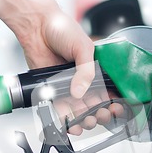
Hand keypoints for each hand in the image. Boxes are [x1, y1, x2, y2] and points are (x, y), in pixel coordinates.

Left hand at [17, 11, 122, 134]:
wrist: (37, 27)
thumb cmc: (62, 29)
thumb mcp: (83, 47)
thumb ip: (86, 71)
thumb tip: (80, 91)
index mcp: (96, 70)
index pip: (109, 91)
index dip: (114, 103)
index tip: (115, 109)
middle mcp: (83, 81)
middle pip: (96, 105)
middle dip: (100, 114)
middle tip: (100, 115)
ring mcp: (69, 87)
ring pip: (80, 111)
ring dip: (85, 120)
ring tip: (86, 121)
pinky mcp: (53, 91)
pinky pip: (60, 110)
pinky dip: (65, 120)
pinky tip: (70, 125)